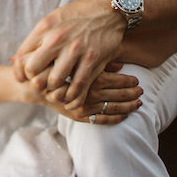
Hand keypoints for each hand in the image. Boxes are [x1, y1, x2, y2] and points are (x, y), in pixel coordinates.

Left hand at [11, 0, 126, 107]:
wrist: (109, 10)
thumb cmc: (78, 16)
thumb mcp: (53, 20)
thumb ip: (36, 40)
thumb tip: (15, 60)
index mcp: (45, 28)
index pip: (22, 57)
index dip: (20, 73)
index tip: (24, 79)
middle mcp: (58, 39)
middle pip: (34, 72)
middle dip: (36, 81)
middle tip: (42, 84)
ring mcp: (76, 50)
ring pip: (55, 82)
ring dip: (55, 90)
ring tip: (57, 90)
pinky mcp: (93, 60)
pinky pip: (78, 87)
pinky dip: (72, 96)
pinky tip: (71, 97)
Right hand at [25, 67, 142, 124]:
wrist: (34, 85)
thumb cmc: (55, 66)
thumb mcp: (72, 57)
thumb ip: (98, 60)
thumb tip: (120, 64)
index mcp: (85, 77)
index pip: (112, 80)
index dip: (126, 81)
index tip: (137, 79)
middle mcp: (85, 93)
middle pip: (114, 95)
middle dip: (130, 93)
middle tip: (142, 91)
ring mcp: (82, 107)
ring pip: (110, 108)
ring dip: (127, 106)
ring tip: (139, 103)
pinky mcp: (78, 116)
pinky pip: (100, 120)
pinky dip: (114, 118)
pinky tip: (125, 115)